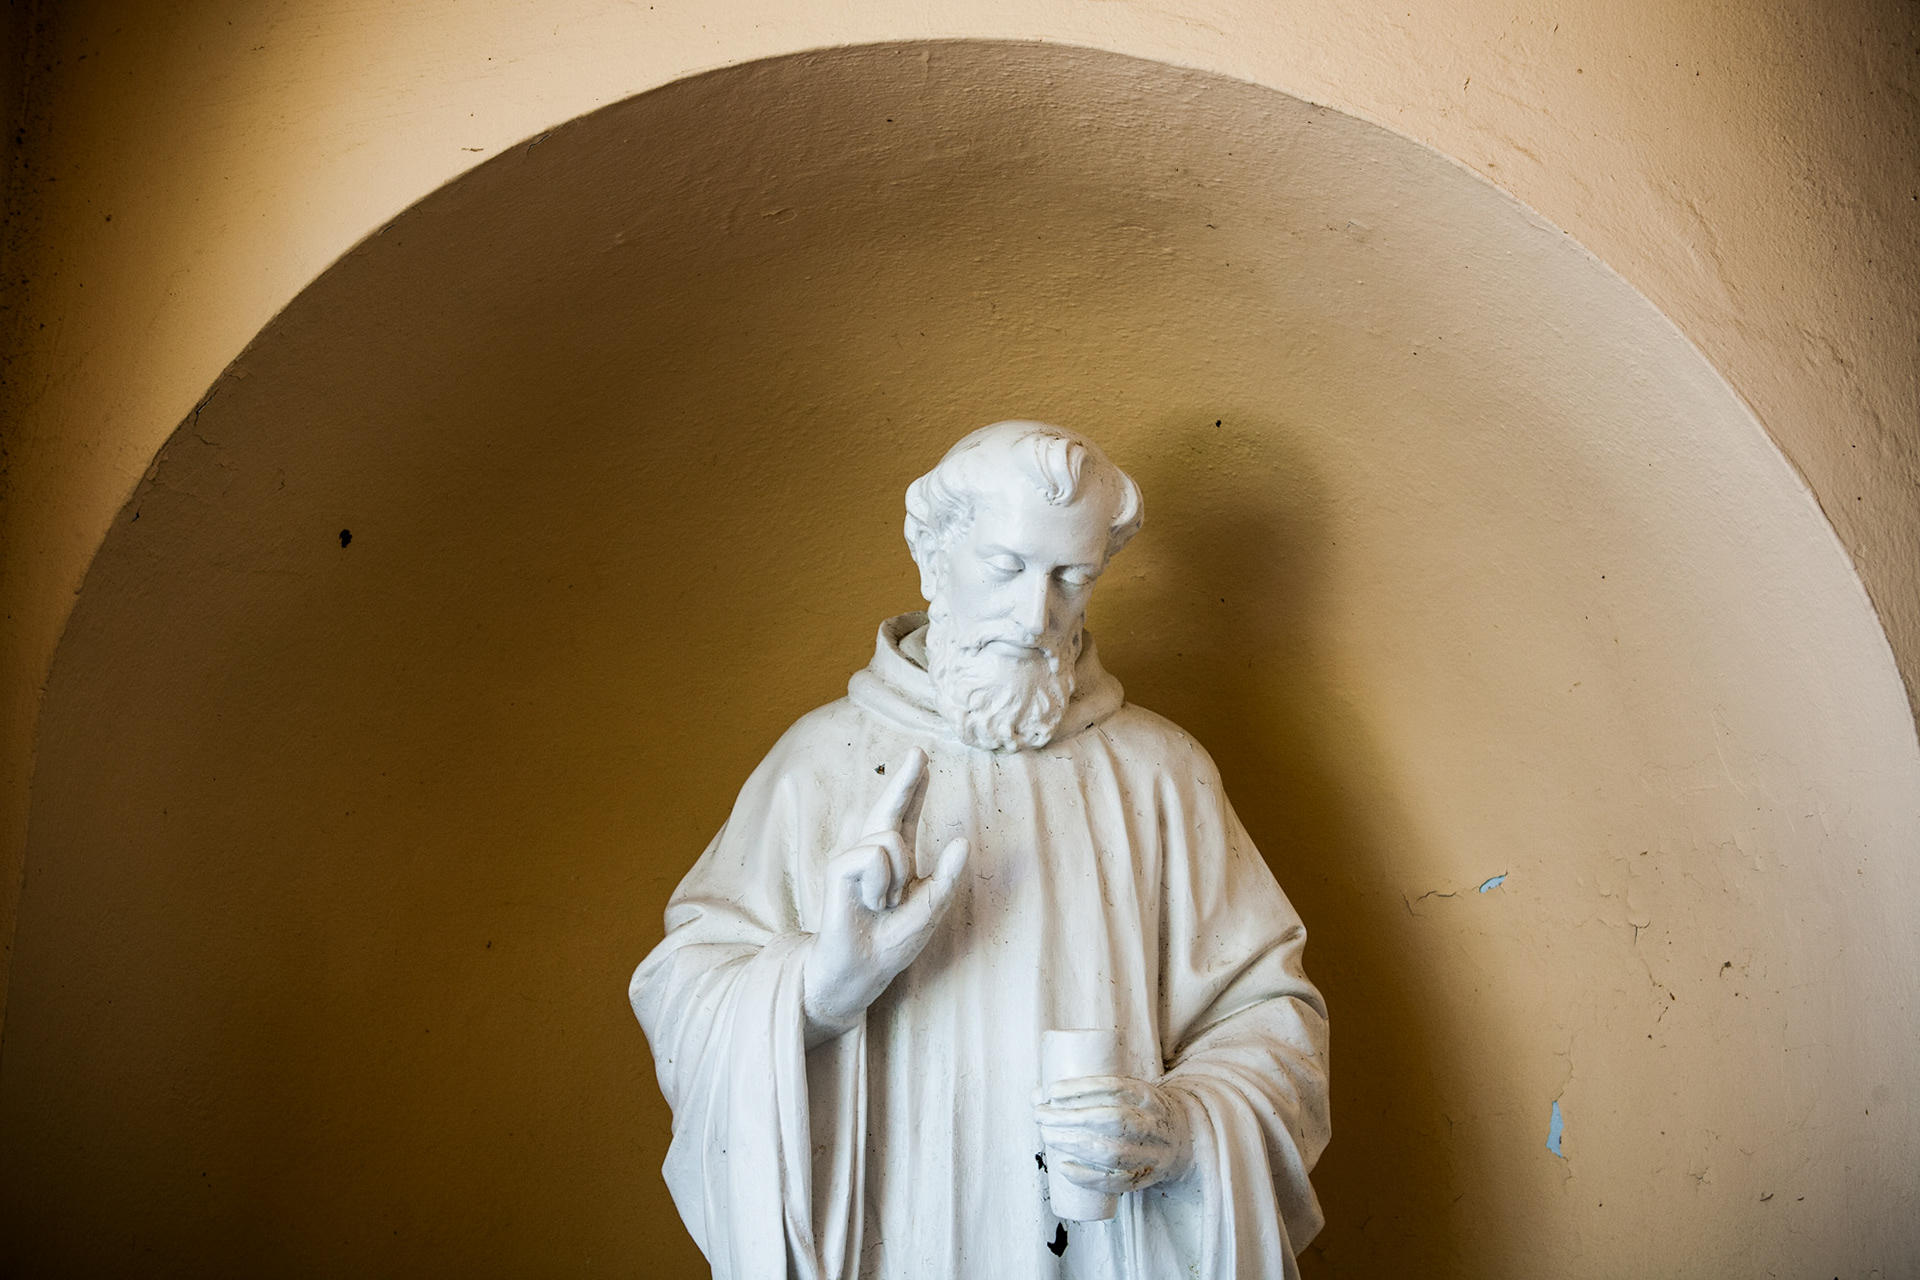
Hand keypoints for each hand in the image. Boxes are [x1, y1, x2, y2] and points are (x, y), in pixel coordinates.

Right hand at [801, 747, 969, 1044]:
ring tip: (885, 903)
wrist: (862, 968)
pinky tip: (870, 903)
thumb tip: (961, 841)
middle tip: (919, 751)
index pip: (907, 815)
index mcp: (898, 860)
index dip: (914, 787)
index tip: (922, 760)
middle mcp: (876, 853)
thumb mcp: (930, 909)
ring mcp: (855, 858)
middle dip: (905, 778)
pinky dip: (879, 883)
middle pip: (890, 806)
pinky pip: (873, 855)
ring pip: (889, 837)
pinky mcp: (839, 866)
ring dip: (896, 875)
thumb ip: (946, 877)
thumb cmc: (892, 942)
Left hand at [1034, 1075, 1193, 1193]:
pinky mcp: (1146, 1177)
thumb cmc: (1139, 1113)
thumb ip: (1085, 1094)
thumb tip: (1036, 1093)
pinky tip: (1065, 1168)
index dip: (1082, 1088)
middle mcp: (1153, 1123)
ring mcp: (1152, 1153)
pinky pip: (1118, 1181)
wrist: (1183, 1141)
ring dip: (1075, 1145)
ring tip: (1048, 1137)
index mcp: (1147, 1096)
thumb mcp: (1124, 1095)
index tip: (1052, 1091)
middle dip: (1071, 1117)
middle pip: (1112, 1119)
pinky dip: (1089, 1177)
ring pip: (1114, 1151)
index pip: (1116, 1087)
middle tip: (1041, 1115)